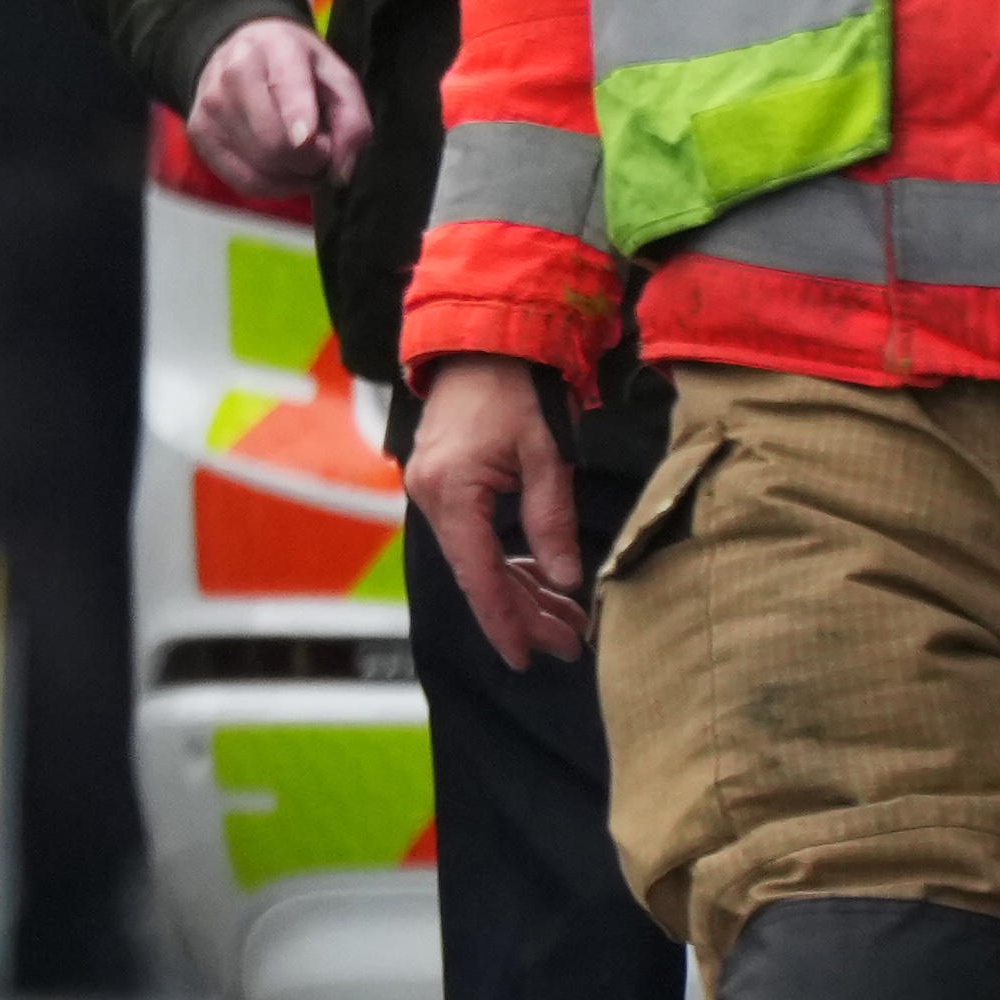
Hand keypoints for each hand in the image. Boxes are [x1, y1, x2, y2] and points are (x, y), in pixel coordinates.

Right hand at [185, 18, 373, 200]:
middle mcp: (233, 73)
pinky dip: (271, 186)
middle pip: (273, 143)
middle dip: (309, 161)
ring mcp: (210, 105)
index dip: (298, 119)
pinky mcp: (199, 133)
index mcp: (275, 47)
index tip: (308, 139)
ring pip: (260, 168)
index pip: (285, 90)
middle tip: (322, 151)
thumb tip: (340, 171)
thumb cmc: (296, 65)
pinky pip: (242, 181)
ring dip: (292, 176)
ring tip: (302, 157)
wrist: (242, 50)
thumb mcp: (337, 77)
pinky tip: (283, 172)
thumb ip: (353, 121)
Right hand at [402, 354, 584, 670]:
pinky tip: (538, 583)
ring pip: (477, 561)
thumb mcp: (546, 454)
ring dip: (520, 592)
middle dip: (524, 615)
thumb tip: (565, 579)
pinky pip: (473, 539)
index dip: (505, 621)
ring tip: (564, 622)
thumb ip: (552, 520)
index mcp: (452, 492)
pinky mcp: (444, 486)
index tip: (525, 658)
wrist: (480, 341)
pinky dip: (506, 563)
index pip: (480, 575)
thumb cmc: (514, 389)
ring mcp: (433, 493)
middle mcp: (431, 499)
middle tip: (568, 645)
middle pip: (478, 576)